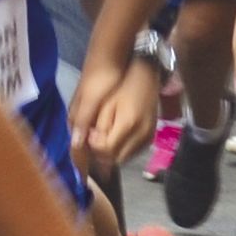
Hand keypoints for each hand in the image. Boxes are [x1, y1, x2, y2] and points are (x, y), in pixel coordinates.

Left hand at [72, 52, 162, 179]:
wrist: (147, 76)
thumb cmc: (122, 85)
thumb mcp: (105, 102)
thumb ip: (96, 123)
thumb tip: (85, 142)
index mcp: (128, 124)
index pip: (106, 150)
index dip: (93, 145)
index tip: (90, 133)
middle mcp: (141, 135)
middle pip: (114, 159)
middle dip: (101, 153)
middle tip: (94, 137)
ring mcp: (148, 138)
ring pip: (123, 159)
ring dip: (110, 154)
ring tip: (103, 137)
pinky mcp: (150, 139)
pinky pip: (132, 154)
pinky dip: (121, 150)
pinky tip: (114, 138)